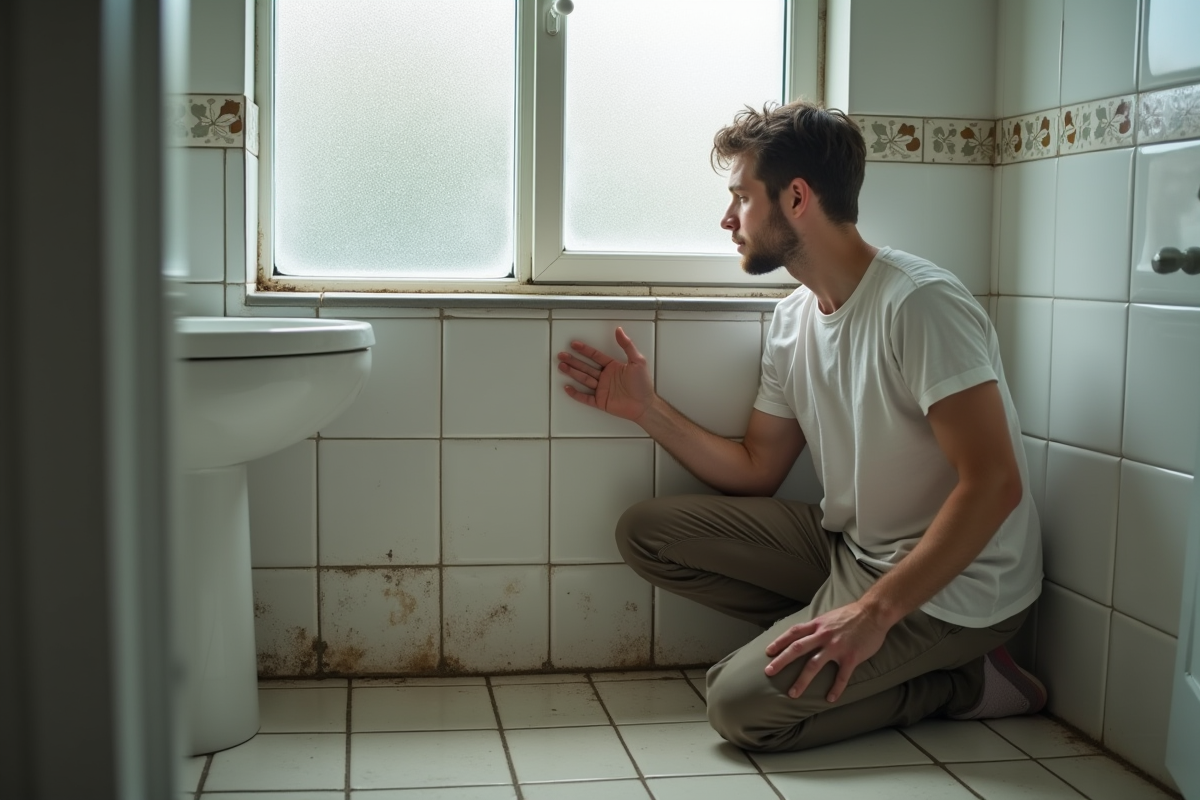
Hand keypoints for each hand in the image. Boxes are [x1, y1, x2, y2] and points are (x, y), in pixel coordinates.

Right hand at [556, 327, 654, 421]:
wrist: (645, 405)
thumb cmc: (643, 384)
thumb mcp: (637, 361)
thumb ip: (627, 345)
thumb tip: (619, 330)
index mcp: (613, 367)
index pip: (595, 356)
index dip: (584, 350)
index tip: (574, 344)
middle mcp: (605, 377)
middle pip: (586, 367)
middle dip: (573, 361)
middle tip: (562, 355)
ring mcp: (602, 389)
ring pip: (583, 379)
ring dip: (572, 373)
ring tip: (561, 367)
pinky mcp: (600, 401)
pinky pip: (585, 398)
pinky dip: (576, 394)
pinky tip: (567, 387)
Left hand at [763, 602, 890, 702]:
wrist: (874, 612)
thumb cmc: (851, 615)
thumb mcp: (828, 617)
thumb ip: (816, 627)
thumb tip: (803, 635)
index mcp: (817, 625)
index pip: (793, 633)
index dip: (779, 642)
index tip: (768, 652)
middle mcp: (823, 635)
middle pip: (797, 649)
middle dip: (781, 661)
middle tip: (769, 672)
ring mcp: (837, 647)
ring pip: (814, 665)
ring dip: (802, 681)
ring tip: (792, 694)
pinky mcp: (851, 657)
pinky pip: (841, 677)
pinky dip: (835, 689)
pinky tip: (830, 699)